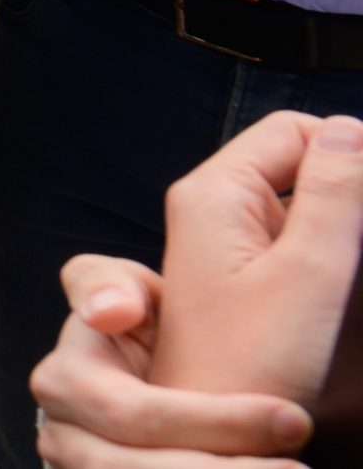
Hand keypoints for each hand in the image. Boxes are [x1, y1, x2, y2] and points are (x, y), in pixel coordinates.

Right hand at [33, 254, 313, 467]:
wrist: (130, 375)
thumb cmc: (134, 327)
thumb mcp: (120, 288)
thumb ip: (103, 282)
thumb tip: (111, 314)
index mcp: (64, 382)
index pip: (134, 415)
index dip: (215, 423)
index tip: (292, 418)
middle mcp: (62, 438)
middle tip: (301, 467)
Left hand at [150, 110, 362, 399]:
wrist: (216, 435)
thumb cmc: (252, 365)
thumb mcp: (309, 274)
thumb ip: (335, 196)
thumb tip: (350, 128)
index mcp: (215, 193)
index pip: (294, 131)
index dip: (348, 153)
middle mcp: (215, 210)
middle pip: (302, 167)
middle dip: (350, 195)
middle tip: (353, 257)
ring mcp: (231, 245)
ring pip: (308, 209)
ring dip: (345, 230)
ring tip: (345, 277)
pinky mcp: (251, 280)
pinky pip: (302, 246)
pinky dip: (334, 257)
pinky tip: (346, 287)